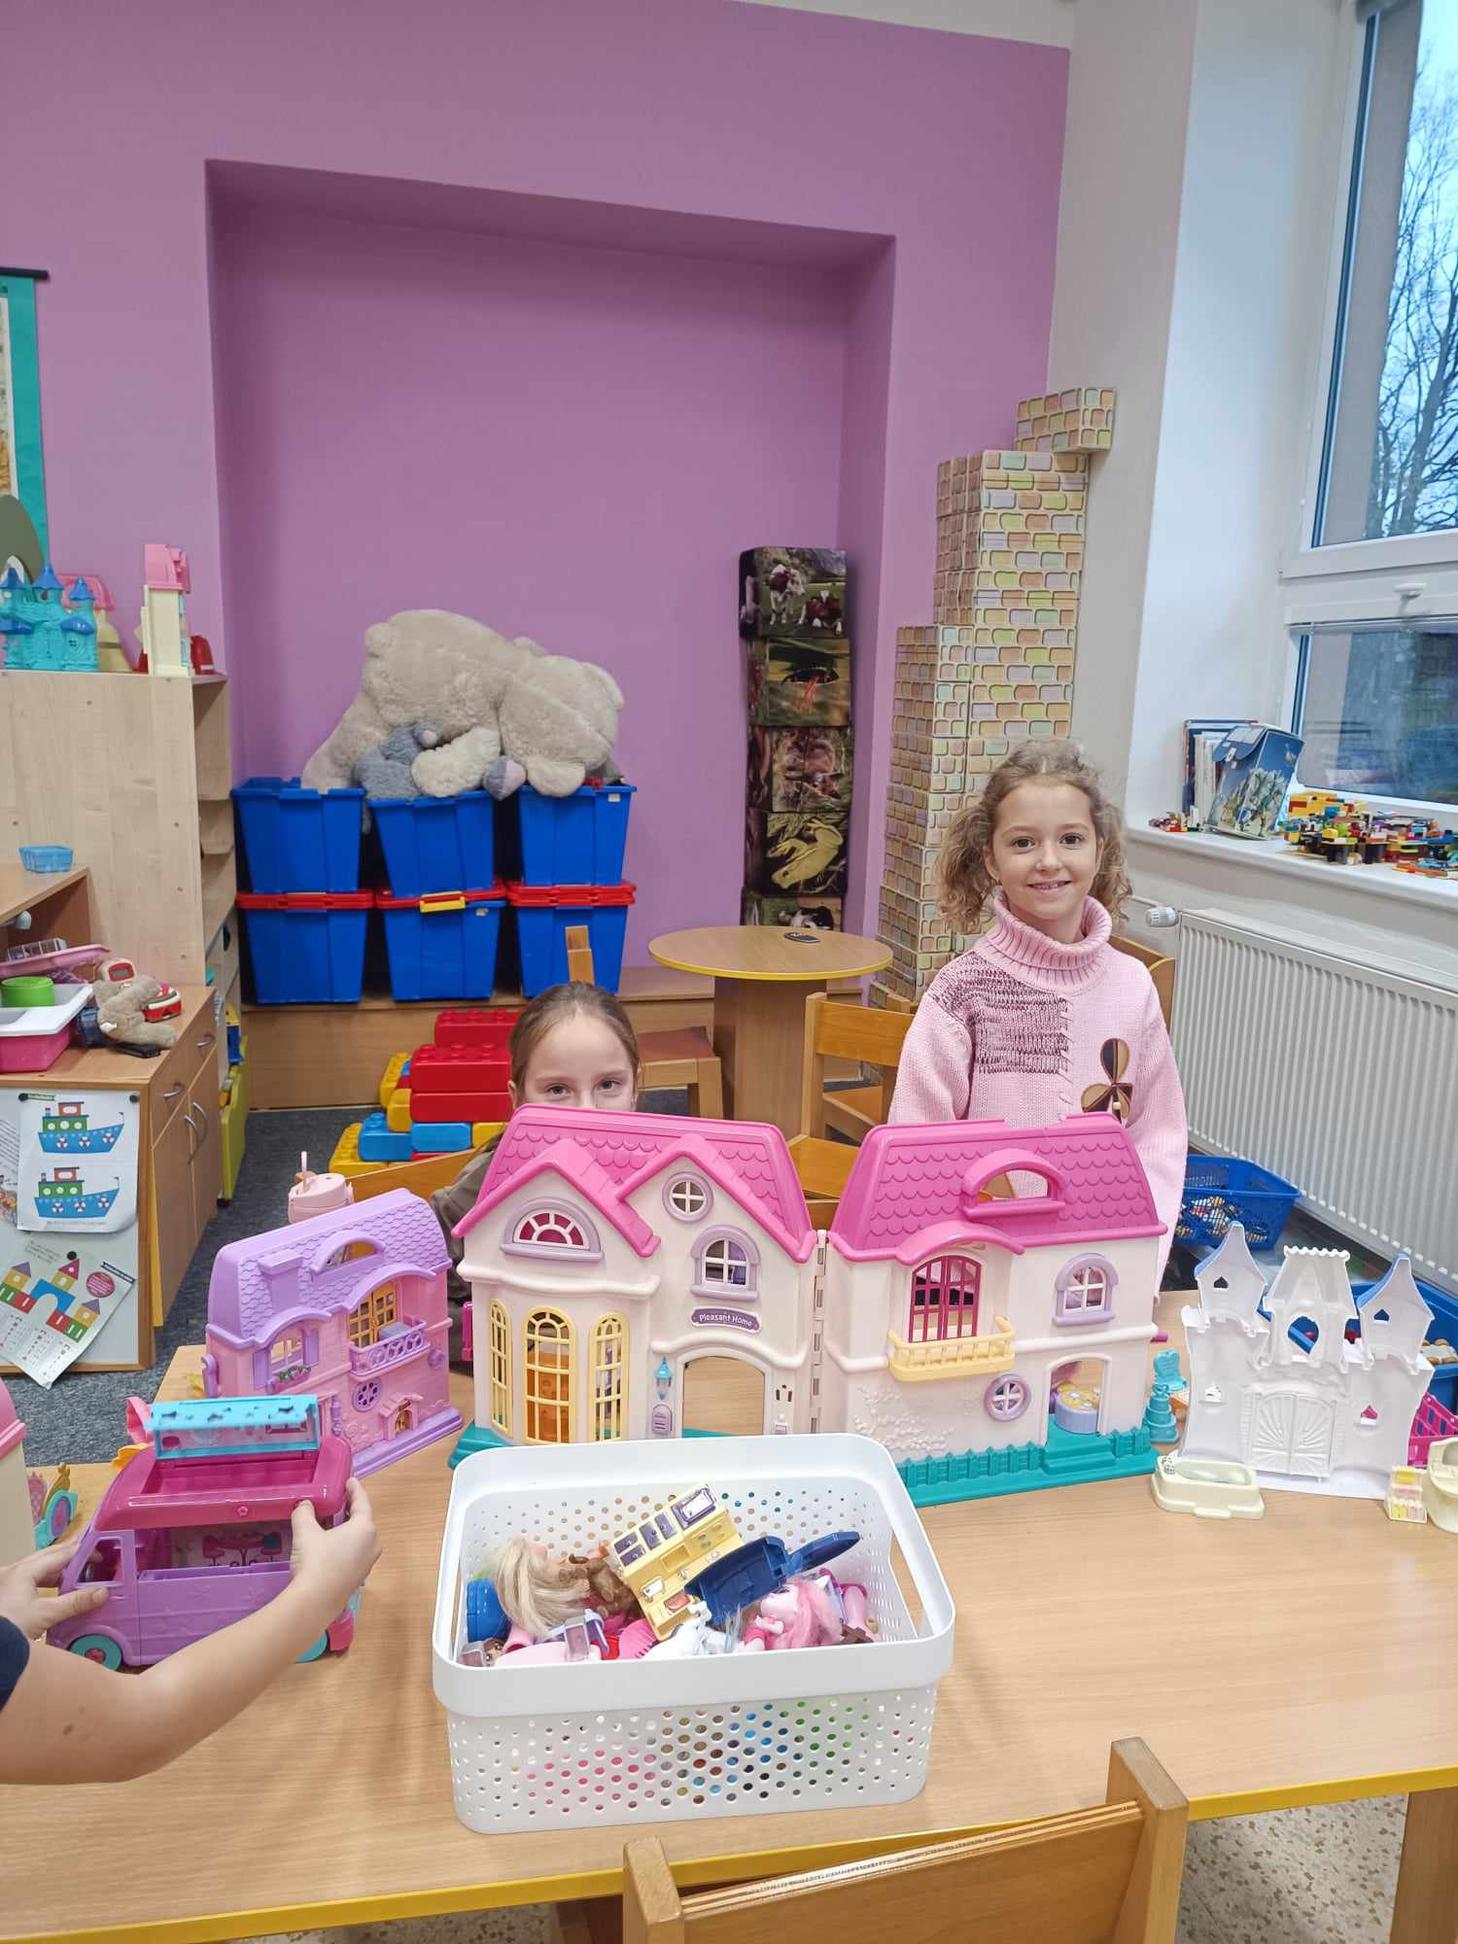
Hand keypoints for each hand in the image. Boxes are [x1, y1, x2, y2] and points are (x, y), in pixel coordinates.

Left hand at [0, 1540, 108, 1640]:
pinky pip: (31, 1577)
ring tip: (77, 1575)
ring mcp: (8, 1580)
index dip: (82, 1552)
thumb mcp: (46, 1614)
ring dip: (58, 1569)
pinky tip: (55, 1588)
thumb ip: (75, 1602)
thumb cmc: (14, 1627)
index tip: (101, 1556)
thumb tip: (104, 1592)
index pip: (60, 1554)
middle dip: (70, 1556)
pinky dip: (46, 1579)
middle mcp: (15, 1570)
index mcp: (25, 1570)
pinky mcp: (6, 1592)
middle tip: (91, 1558)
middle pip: (48, 1556)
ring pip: (38, 1567)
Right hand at [289, 1478, 379, 1612]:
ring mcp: (368, 1563)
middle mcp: (372, 1543)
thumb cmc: (315, 1560)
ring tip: (336, 1522)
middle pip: (364, 1520)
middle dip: (352, 1509)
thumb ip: (304, 1513)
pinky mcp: (360, 1578)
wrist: (316, 1602)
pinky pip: (356, 1553)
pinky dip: (348, 1544)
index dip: (355, 1489)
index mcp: (365, 1528)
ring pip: (361, 1538)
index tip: (350, 1481)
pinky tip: (333, 1546)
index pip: (362, 1501)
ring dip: (350, 1529)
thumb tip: (305, 1504)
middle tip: (341, 1499)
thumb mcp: (306, 1532)